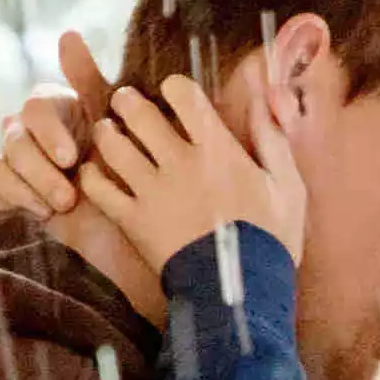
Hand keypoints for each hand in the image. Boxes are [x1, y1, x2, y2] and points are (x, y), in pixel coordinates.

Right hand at [0, 31, 111, 216]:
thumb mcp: (115, 127)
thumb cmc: (123, 174)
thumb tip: (67, 34)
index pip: (36, 108)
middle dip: (40, 171)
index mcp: (53, 111)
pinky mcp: (5, 198)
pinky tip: (37, 218)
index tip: (71, 159)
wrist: (125, 231)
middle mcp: (28, 134)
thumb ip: (89, 82)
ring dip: (24, 189)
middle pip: (13, 141)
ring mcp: (13, 166)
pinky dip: (9, 204)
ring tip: (56, 210)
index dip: (49, 133)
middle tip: (67, 198)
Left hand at [77, 73, 304, 273]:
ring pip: (112, 145)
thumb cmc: (271, 238)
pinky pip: (99, 189)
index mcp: (218, 150)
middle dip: (127, 101)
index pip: (184, 95)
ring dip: (106, 133)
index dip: (173, 86)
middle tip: (125, 104)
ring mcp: (153, 192)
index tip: (171, 92)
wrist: (244, 292)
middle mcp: (180, 163)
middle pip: (137, 113)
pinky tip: (96, 174)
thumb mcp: (288, 185)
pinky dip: (91, 177)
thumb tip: (266, 96)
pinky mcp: (134, 221)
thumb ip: (272, 138)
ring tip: (108, 133)